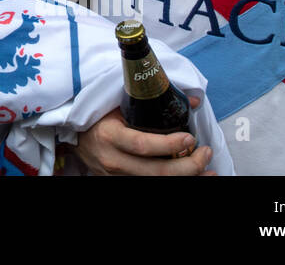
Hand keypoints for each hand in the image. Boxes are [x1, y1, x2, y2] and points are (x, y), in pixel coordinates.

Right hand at [74, 98, 213, 175]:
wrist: (75, 138)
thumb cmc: (98, 118)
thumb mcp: (117, 104)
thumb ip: (151, 101)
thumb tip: (191, 99)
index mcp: (109, 136)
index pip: (143, 145)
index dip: (170, 145)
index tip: (190, 137)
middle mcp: (113, 160)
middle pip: (157, 171)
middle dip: (189, 165)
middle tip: (206, 152)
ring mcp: (117, 176)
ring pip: (157, 182)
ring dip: (188, 178)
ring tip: (209, 171)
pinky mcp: (121, 182)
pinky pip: (150, 185)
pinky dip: (173, 181)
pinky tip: (190, 178)